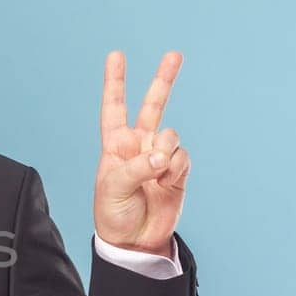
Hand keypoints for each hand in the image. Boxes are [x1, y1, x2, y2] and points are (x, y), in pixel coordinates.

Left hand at [93, 50, 190, 255]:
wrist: (135, 241)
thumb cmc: (113, 214)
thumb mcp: (113, 189)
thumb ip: (136, 167)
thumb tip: (162, 154)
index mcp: (115, 145)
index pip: (114, 108)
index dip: (115, 82)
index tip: (116, 55)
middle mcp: (139, 145)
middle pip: (153, 106)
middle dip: (164, 80)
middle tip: (175, 54)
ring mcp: (160, 156)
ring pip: (171, 136)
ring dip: (165, 152)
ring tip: (156, 173)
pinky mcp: (177, 171)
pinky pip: (183, 157)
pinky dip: (176, 168)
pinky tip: (167, 181)